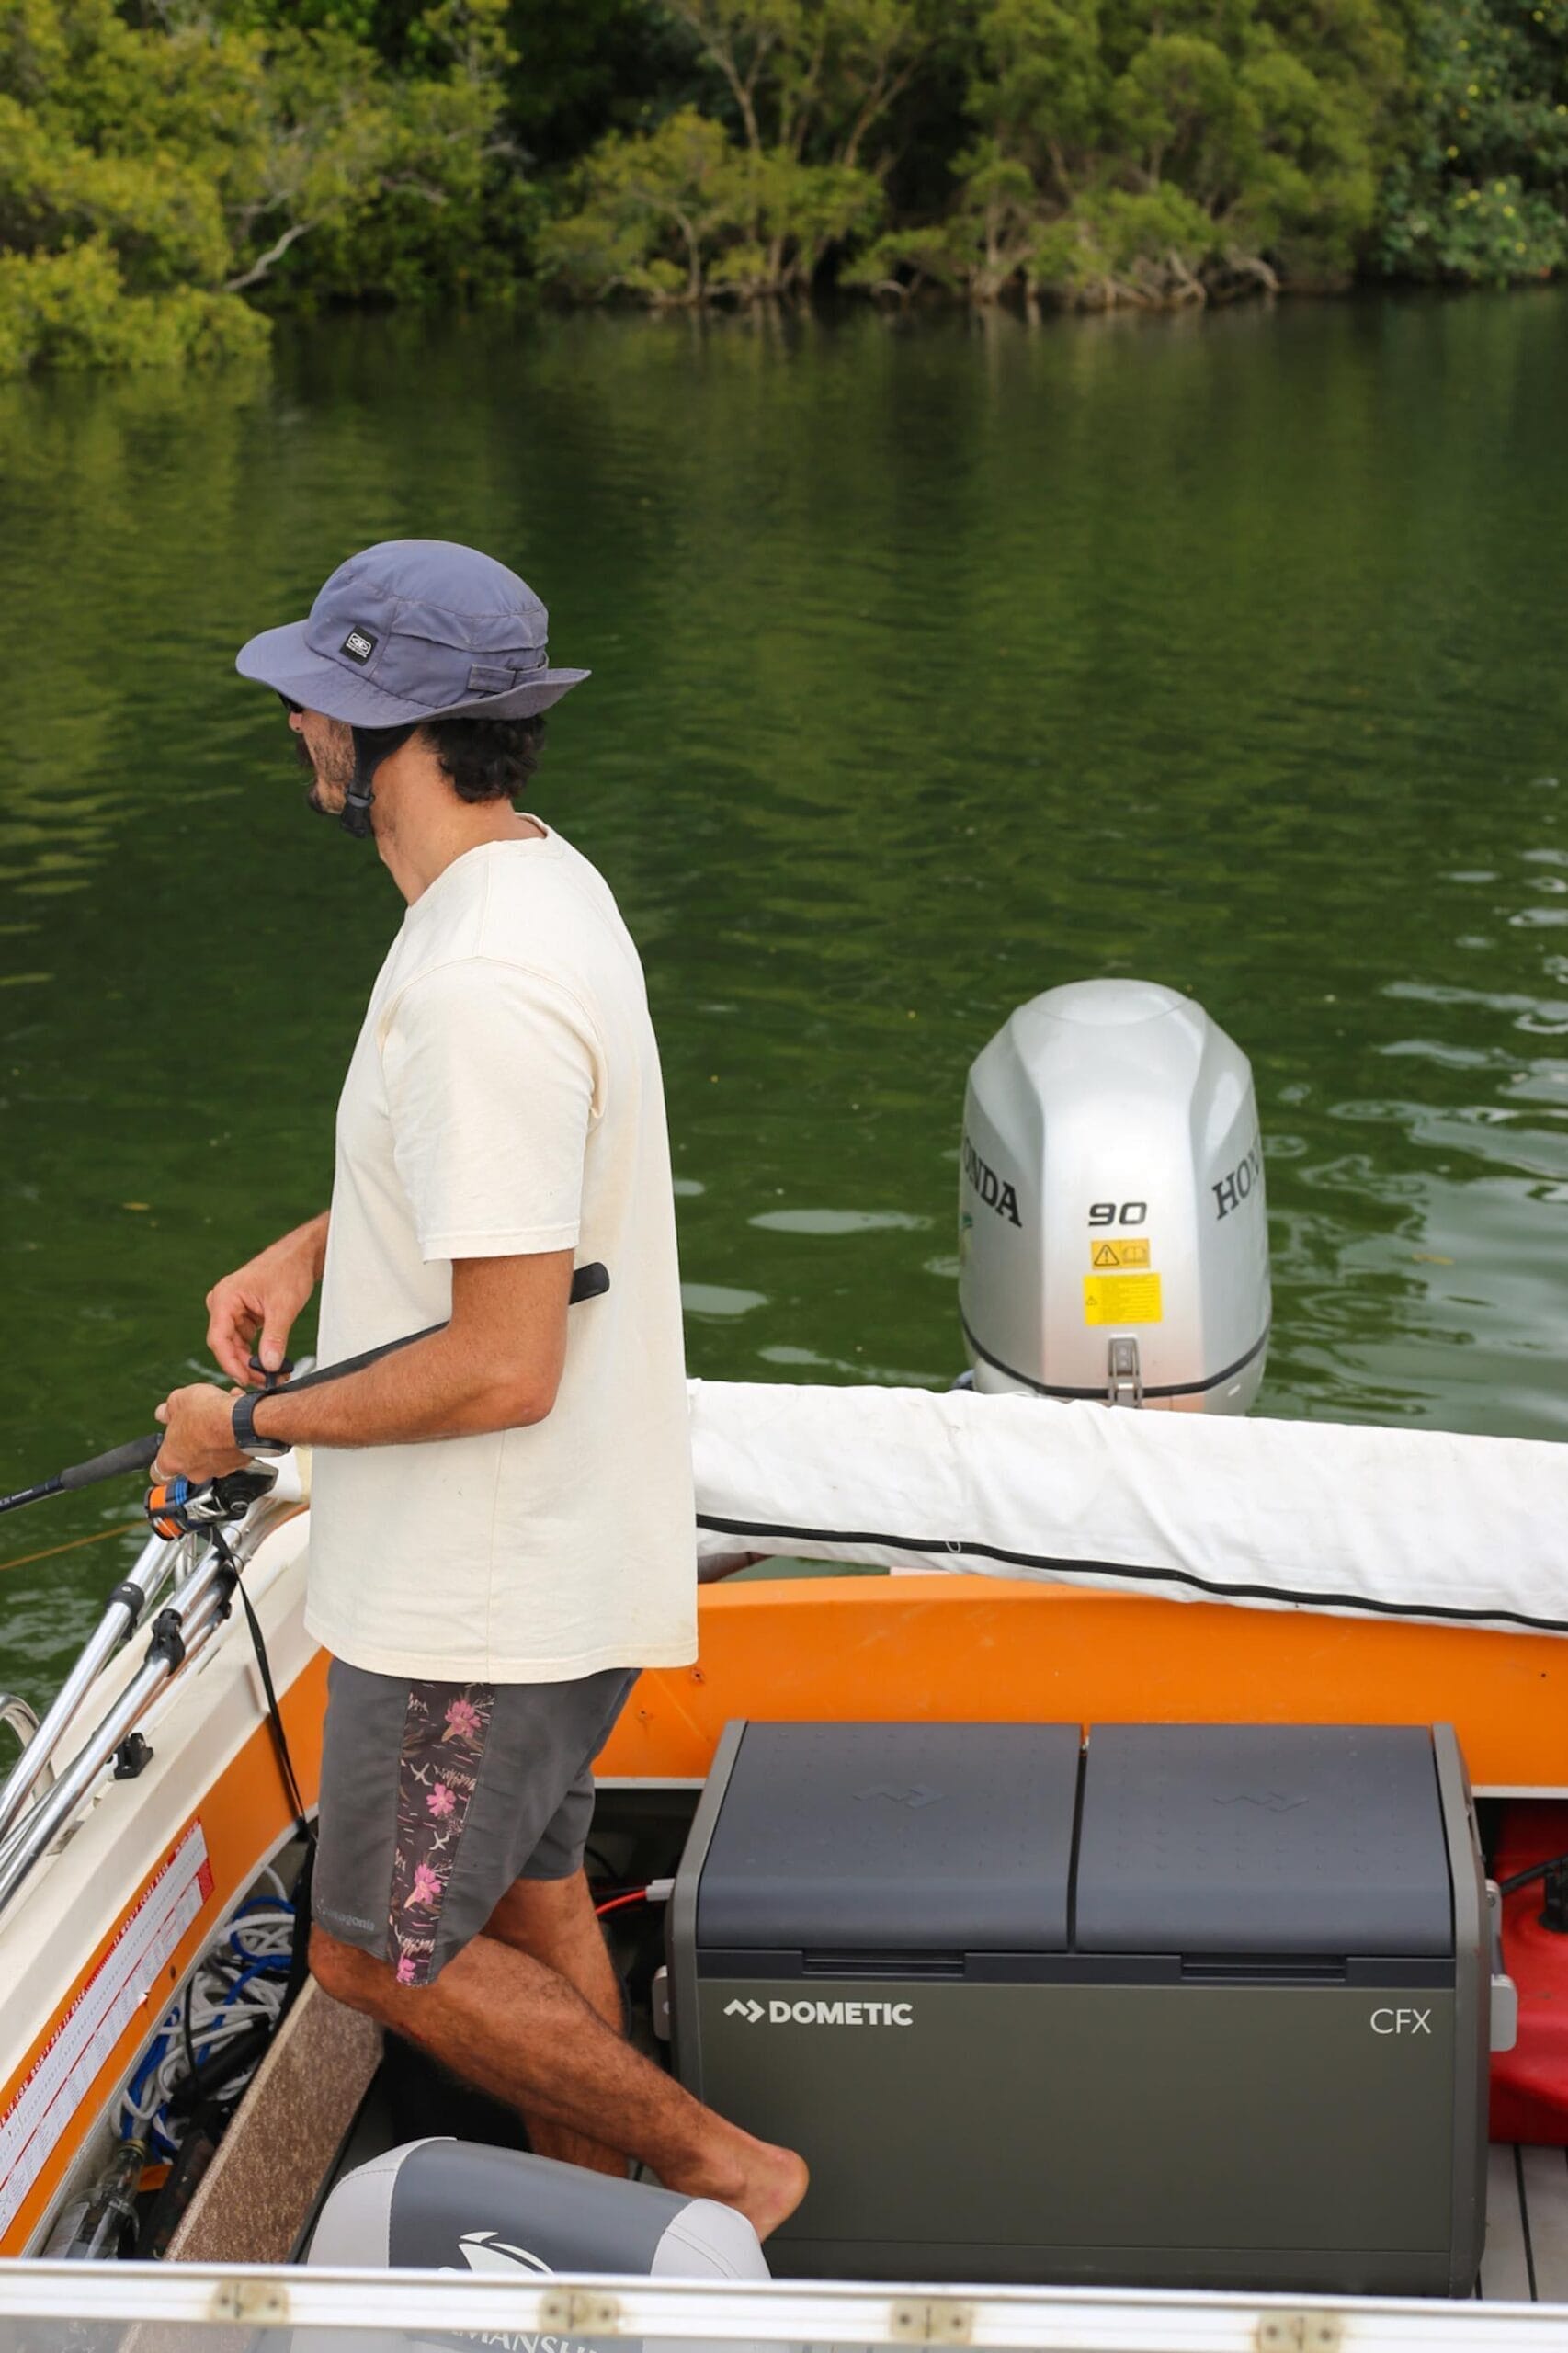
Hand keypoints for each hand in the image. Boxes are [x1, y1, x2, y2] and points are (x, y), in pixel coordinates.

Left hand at [153, 1384, 248, 1482]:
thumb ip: (168, 1409)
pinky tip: (234, 1419)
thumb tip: (164, 1411)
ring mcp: (218, 1470)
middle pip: (188, 1462)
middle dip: (193, 1444)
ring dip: (214, 1440)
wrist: (244, 1420)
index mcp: (172, 1460)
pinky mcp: (239, 1464)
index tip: (165, 1451)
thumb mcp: (178, 1401)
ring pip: (212, 1456)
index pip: (156, 1473)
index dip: (161, 1460)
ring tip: (218, 1418)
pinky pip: (233, 1450)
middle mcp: (194, 1471)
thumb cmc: (209, 1415)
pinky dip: (233, 1438)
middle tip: (197, 1426)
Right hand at [206, 1218, 323, 1386]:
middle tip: (264, 1383)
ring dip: (250, 1362)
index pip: (218, 1339)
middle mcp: (222, 1304)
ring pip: (235, 1345)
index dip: (230, 1363)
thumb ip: (275, 1337)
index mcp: (224, 1298)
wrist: (301, 1256)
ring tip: (272, 1377)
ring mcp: (231, 1310)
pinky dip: (255, 1353)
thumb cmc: (290, 1271)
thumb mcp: (284, 1306)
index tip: (245, 1380)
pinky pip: (244, 1340)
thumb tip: (269, 1367)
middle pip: (225, 1345)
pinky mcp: (243, 1315)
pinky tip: (270, 1365)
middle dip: (243, 1366)